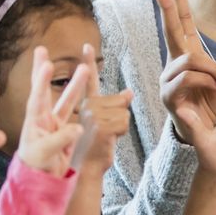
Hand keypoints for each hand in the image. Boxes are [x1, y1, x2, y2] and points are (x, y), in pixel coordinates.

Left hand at [16, 47, 86, 175]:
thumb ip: (60, 139)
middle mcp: (44, 118)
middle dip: (44, 70)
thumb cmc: (37, 167)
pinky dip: (86, 105)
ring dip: (76, 84)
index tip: (45, 64)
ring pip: (68, 99)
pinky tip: (97, 97)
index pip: (38, 96)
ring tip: (85, 68)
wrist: (41, 182)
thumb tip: (78, 128)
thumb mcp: (44, 153)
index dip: (41, 81)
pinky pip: (78, 114)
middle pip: (45, 90)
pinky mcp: (66, 132)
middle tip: (42, 49)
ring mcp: (55, 124)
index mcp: (34, 121)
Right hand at [73, 43, 132, 172]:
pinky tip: (108, 141)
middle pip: (120, 101)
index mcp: (86, 104)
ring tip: (105, 137)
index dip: (88, 62)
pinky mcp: (100, 125)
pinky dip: (121, 134)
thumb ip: (115, 106)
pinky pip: (124, 123)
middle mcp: (87, 106)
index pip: (89, 80)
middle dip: (120, 118)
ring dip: (121, 127)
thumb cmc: (95, 147)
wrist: (86, 169)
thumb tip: (129, 92)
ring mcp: (92, 115)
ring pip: (124, 112)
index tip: (86, 45)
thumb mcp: (106, 124)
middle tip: (104, 133)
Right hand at [153, 0, 215, 144]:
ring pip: (190, 59)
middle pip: (171, 28)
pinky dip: (207, 82)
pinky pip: (188, 78)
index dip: (177, 0)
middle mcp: (175, 63)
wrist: (211, 135)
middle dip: (167, 5)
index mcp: (189, 54)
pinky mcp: (168, 95)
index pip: (182, 21)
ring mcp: (169, 78)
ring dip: (212, 71)